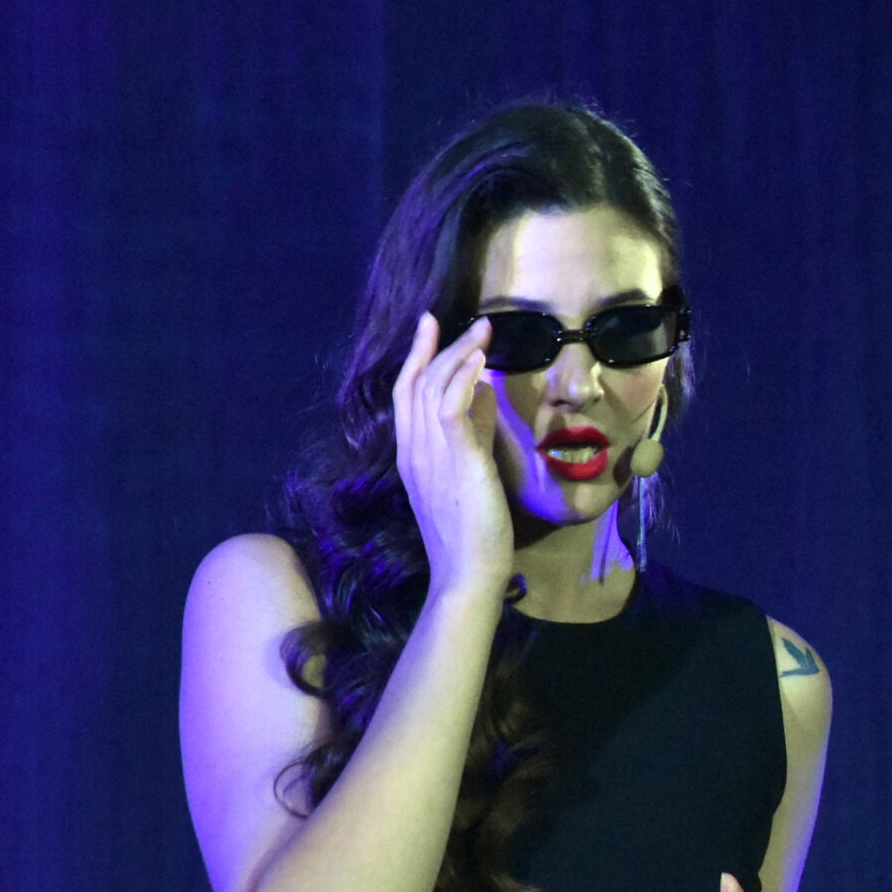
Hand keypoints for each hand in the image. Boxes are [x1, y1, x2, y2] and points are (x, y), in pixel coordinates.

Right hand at [391, 311, 512, 598]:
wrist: (468, 570)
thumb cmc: (472, 529)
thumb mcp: (471, 470)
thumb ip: (476, 431)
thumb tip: (486, 393)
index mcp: (413, 453)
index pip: (406, 395)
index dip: (417, 357)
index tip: (430, 327)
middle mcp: (414, 449)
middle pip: (414, 383)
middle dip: (435, 346)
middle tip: (459, 320)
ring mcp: (430, 454)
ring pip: (433, 389)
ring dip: (458, 354)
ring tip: (482, 331)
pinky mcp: (455, 461)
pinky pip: (451, 409)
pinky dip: (463, 379)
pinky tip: (479, 361)